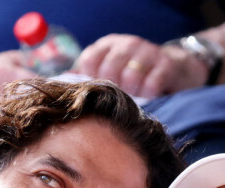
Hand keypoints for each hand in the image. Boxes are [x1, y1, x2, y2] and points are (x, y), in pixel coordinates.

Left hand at [73, 34, 208, 98]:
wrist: (172, 70)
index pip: (88, 60)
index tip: (98, 90)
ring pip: (130, 78)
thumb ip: (85, 78)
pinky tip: (148, 96)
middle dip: (112, 88)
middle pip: (109, 69)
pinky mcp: (166, 64)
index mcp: (107, 46)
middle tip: (118, 96)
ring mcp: (148, 52)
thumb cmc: (131, 77)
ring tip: (133, 97)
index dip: (91, 80)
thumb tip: (60, 84)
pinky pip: (151, 84)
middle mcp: (126, 44)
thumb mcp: (107, 73)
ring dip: (131, 94)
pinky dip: (148, 94)